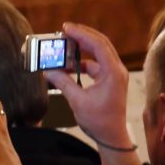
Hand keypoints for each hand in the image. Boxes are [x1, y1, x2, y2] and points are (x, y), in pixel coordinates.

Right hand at [43, 22, 130, 147]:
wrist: (110, 135)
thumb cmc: (98, 120)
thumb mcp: (77, 100)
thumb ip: (63, 82)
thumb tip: (48, 71)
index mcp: (113, 72)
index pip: (98, 45)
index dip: (82, 34)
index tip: (66, 28)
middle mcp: (116, 70)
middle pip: (100, 44)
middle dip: (82, 36)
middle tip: (65, 30)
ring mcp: (113, 74)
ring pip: (98, 53)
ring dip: (81, 48)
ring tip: (64, 45)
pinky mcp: (109, 80)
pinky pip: (95, 65)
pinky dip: (81, 62)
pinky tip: (68, 65)